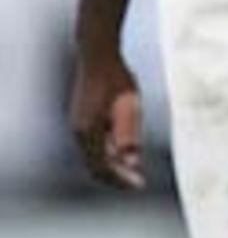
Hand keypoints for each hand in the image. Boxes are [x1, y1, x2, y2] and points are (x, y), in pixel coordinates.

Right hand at [70, 51, 145, 190]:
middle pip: (95, 165)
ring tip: (134, 167)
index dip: (121, 180)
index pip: (102, 169)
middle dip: (116, 176)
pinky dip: (108, 150)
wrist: (97, 51)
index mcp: (87, 133)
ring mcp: (78, 124)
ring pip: (94, 155)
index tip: (140, 185)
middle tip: (138, 181)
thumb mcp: (128, 105)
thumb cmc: (115, 76)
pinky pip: (93, 143)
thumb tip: (132, 164)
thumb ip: (128, 135)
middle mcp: (78, 132)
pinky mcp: (82, 116)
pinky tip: (124, 146)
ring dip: (112, 164)